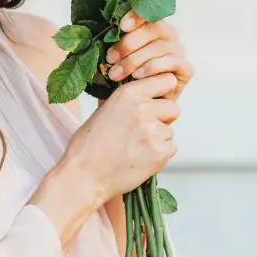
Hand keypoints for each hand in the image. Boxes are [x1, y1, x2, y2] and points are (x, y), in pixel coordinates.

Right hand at [63, 73, 179, 203]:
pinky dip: (159, 154)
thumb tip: (138, 92)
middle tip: (143, 132)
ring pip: (170, 131)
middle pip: (173, 108)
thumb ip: (123, 101)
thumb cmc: (88, 146)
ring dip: (158, 139)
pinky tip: (139, 158)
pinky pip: (171, 148)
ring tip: (134, 148)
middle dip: (163, 119)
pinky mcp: (160, 152)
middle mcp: (142, 108)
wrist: (84, 176)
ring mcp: (152, 130)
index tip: (155, 103)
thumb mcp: (101, 112)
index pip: (166, 81)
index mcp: (127, 94)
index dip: (162, 94)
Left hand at [103, 9, 193, 100]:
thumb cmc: (121, 78)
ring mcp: (178, 51)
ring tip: (116, 74)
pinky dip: (153, 68)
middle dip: (128, 44)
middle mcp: (168, 35)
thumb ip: (110, 35)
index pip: (147, 12)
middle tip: (110, 59)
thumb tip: (102, 9)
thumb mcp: (111, 55)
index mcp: (151, 25)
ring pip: (160, 47)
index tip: (121, 26)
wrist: (133, 106)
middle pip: (154, 28)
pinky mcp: (186, 69)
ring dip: (135, 60)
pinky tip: (137, 77)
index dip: (136, 15)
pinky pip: (173, 62)